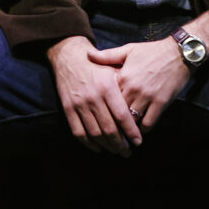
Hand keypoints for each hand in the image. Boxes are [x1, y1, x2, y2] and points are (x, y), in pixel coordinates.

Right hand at [46, 36, 142, 155]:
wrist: (69, 56)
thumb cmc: (96, 64)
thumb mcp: (113, 69)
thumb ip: (125, 88)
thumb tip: (141, 107)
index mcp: (107, 87)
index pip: (122, 116)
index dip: (131, 132)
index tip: (138, 142)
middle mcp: (93, 97)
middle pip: (109, 128)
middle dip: (120, 144)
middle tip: (128, 152)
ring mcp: (79, 104)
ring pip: (95, 133)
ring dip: (107, 146)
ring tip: (116, 151)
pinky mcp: (68, 108)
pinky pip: (78, 132)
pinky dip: (88, 144)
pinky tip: (98, 147)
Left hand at [89, 38, 190, 129]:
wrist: (178, 54)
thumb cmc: (152, 51)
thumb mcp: (128, 50)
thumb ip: (108, 56)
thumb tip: (88, 55)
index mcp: (123, 76)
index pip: (107, 97)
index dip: (103, 105)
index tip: (99, 112)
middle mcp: (133, 88)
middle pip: (117, 111)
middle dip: (113, 119)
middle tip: (109, 128)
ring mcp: (148, 97)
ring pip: (132, 119)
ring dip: (127, 127)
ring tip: (123, 132)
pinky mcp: (161, 103)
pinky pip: (149, 122)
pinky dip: (143, 128)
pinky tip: (140, 129)